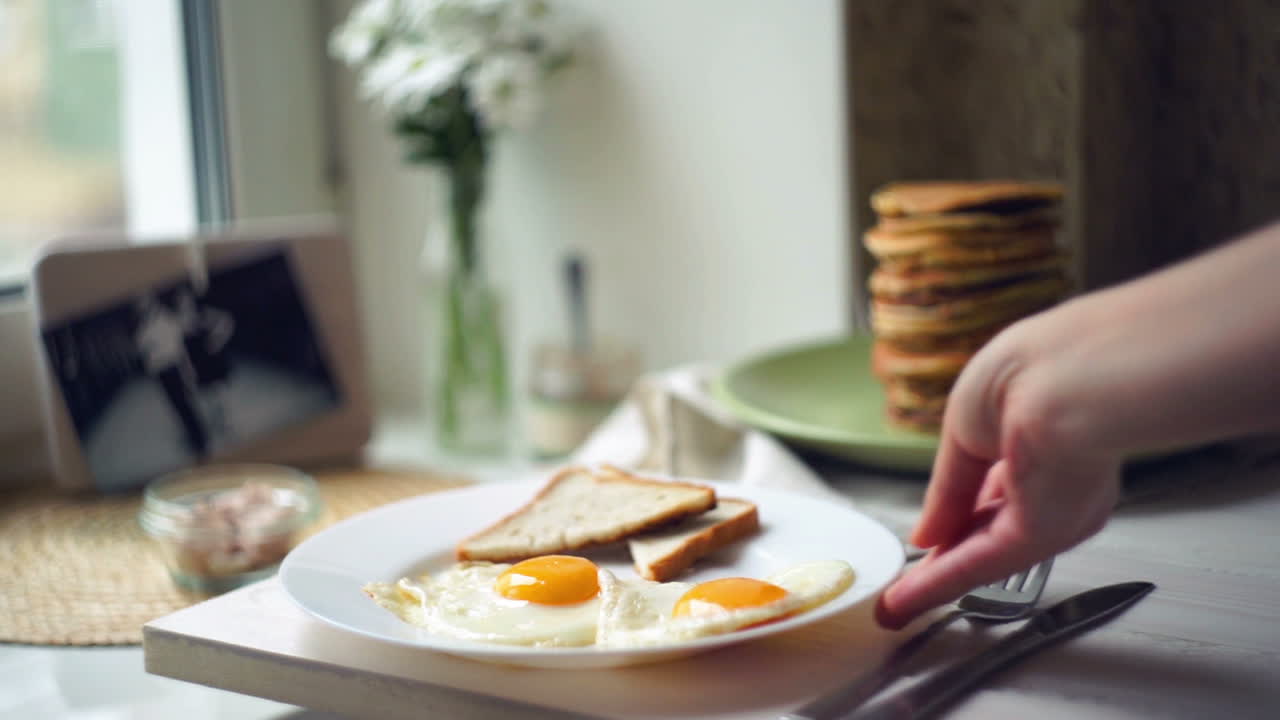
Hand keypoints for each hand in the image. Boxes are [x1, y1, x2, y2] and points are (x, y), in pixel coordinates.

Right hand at [875, 301, 1123, 629]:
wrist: (1066, 379)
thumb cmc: (1024, 374)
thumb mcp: (963, 428)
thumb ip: (946, 489)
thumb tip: (926, 533)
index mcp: (1035, 435)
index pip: (990, 484)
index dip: (955, 510)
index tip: (930, 533)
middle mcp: (1051, 477)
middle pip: (988, 525)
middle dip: (948, 552)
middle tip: (915, 577)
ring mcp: (1049, 508)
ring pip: (983, 553)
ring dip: (938, 580)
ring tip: (900, 603)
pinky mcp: (1042, 534)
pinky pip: (980, 564)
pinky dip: (939, 583)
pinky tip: (908, 600)